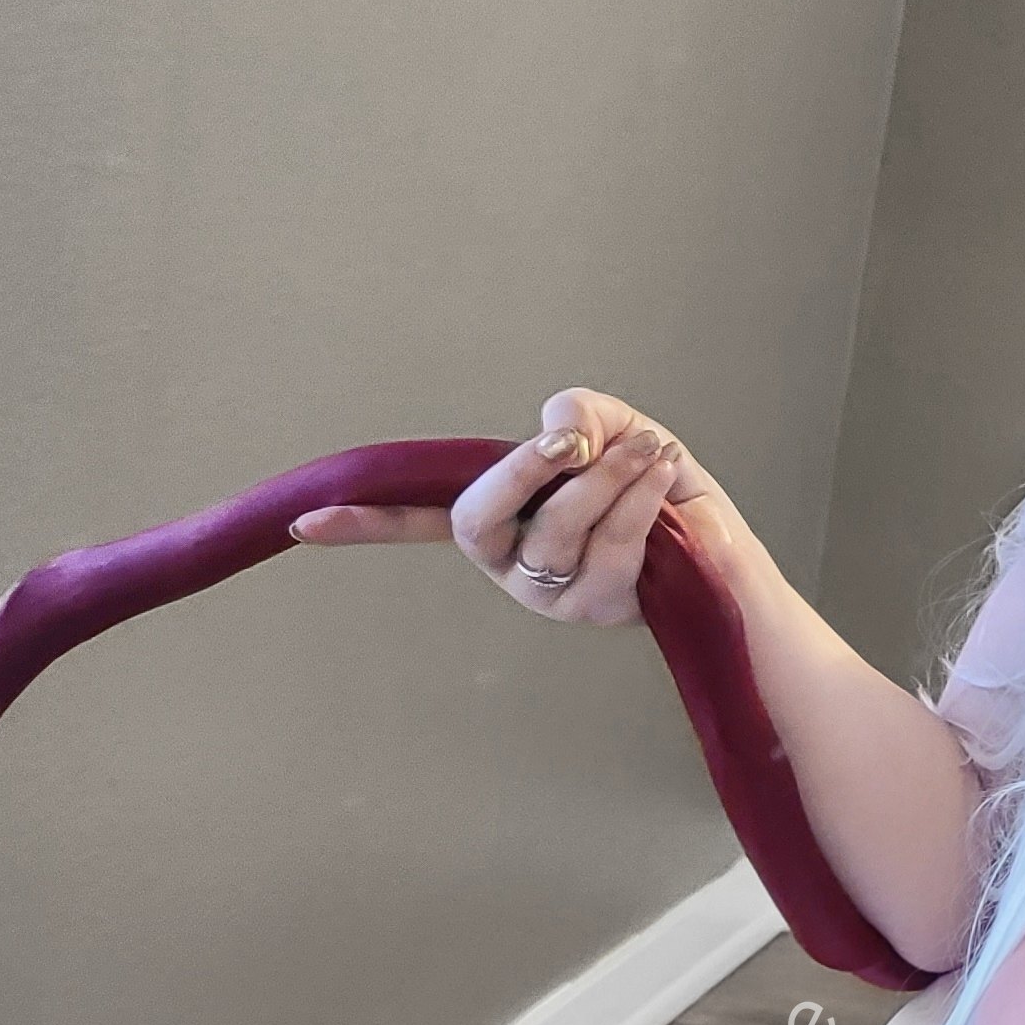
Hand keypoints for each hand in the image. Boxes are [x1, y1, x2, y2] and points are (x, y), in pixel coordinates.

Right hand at [285, 391, 731, 625]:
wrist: (720, 547)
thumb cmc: (653, 484)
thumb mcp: (614, 430)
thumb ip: (581, 416)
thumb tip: (558, 430)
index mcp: (497, 516)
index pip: (415, 519)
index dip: (364, 521)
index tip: (304, 522)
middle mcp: (507, 561)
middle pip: (479, 518)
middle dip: (525, 471)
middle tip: (572, 441)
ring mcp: (546, 591)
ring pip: (557, 526)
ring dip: (608, 479)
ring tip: (652, 449)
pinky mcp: (595, 608)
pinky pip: (610, 544)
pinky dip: (640, 500)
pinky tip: (665, 479)